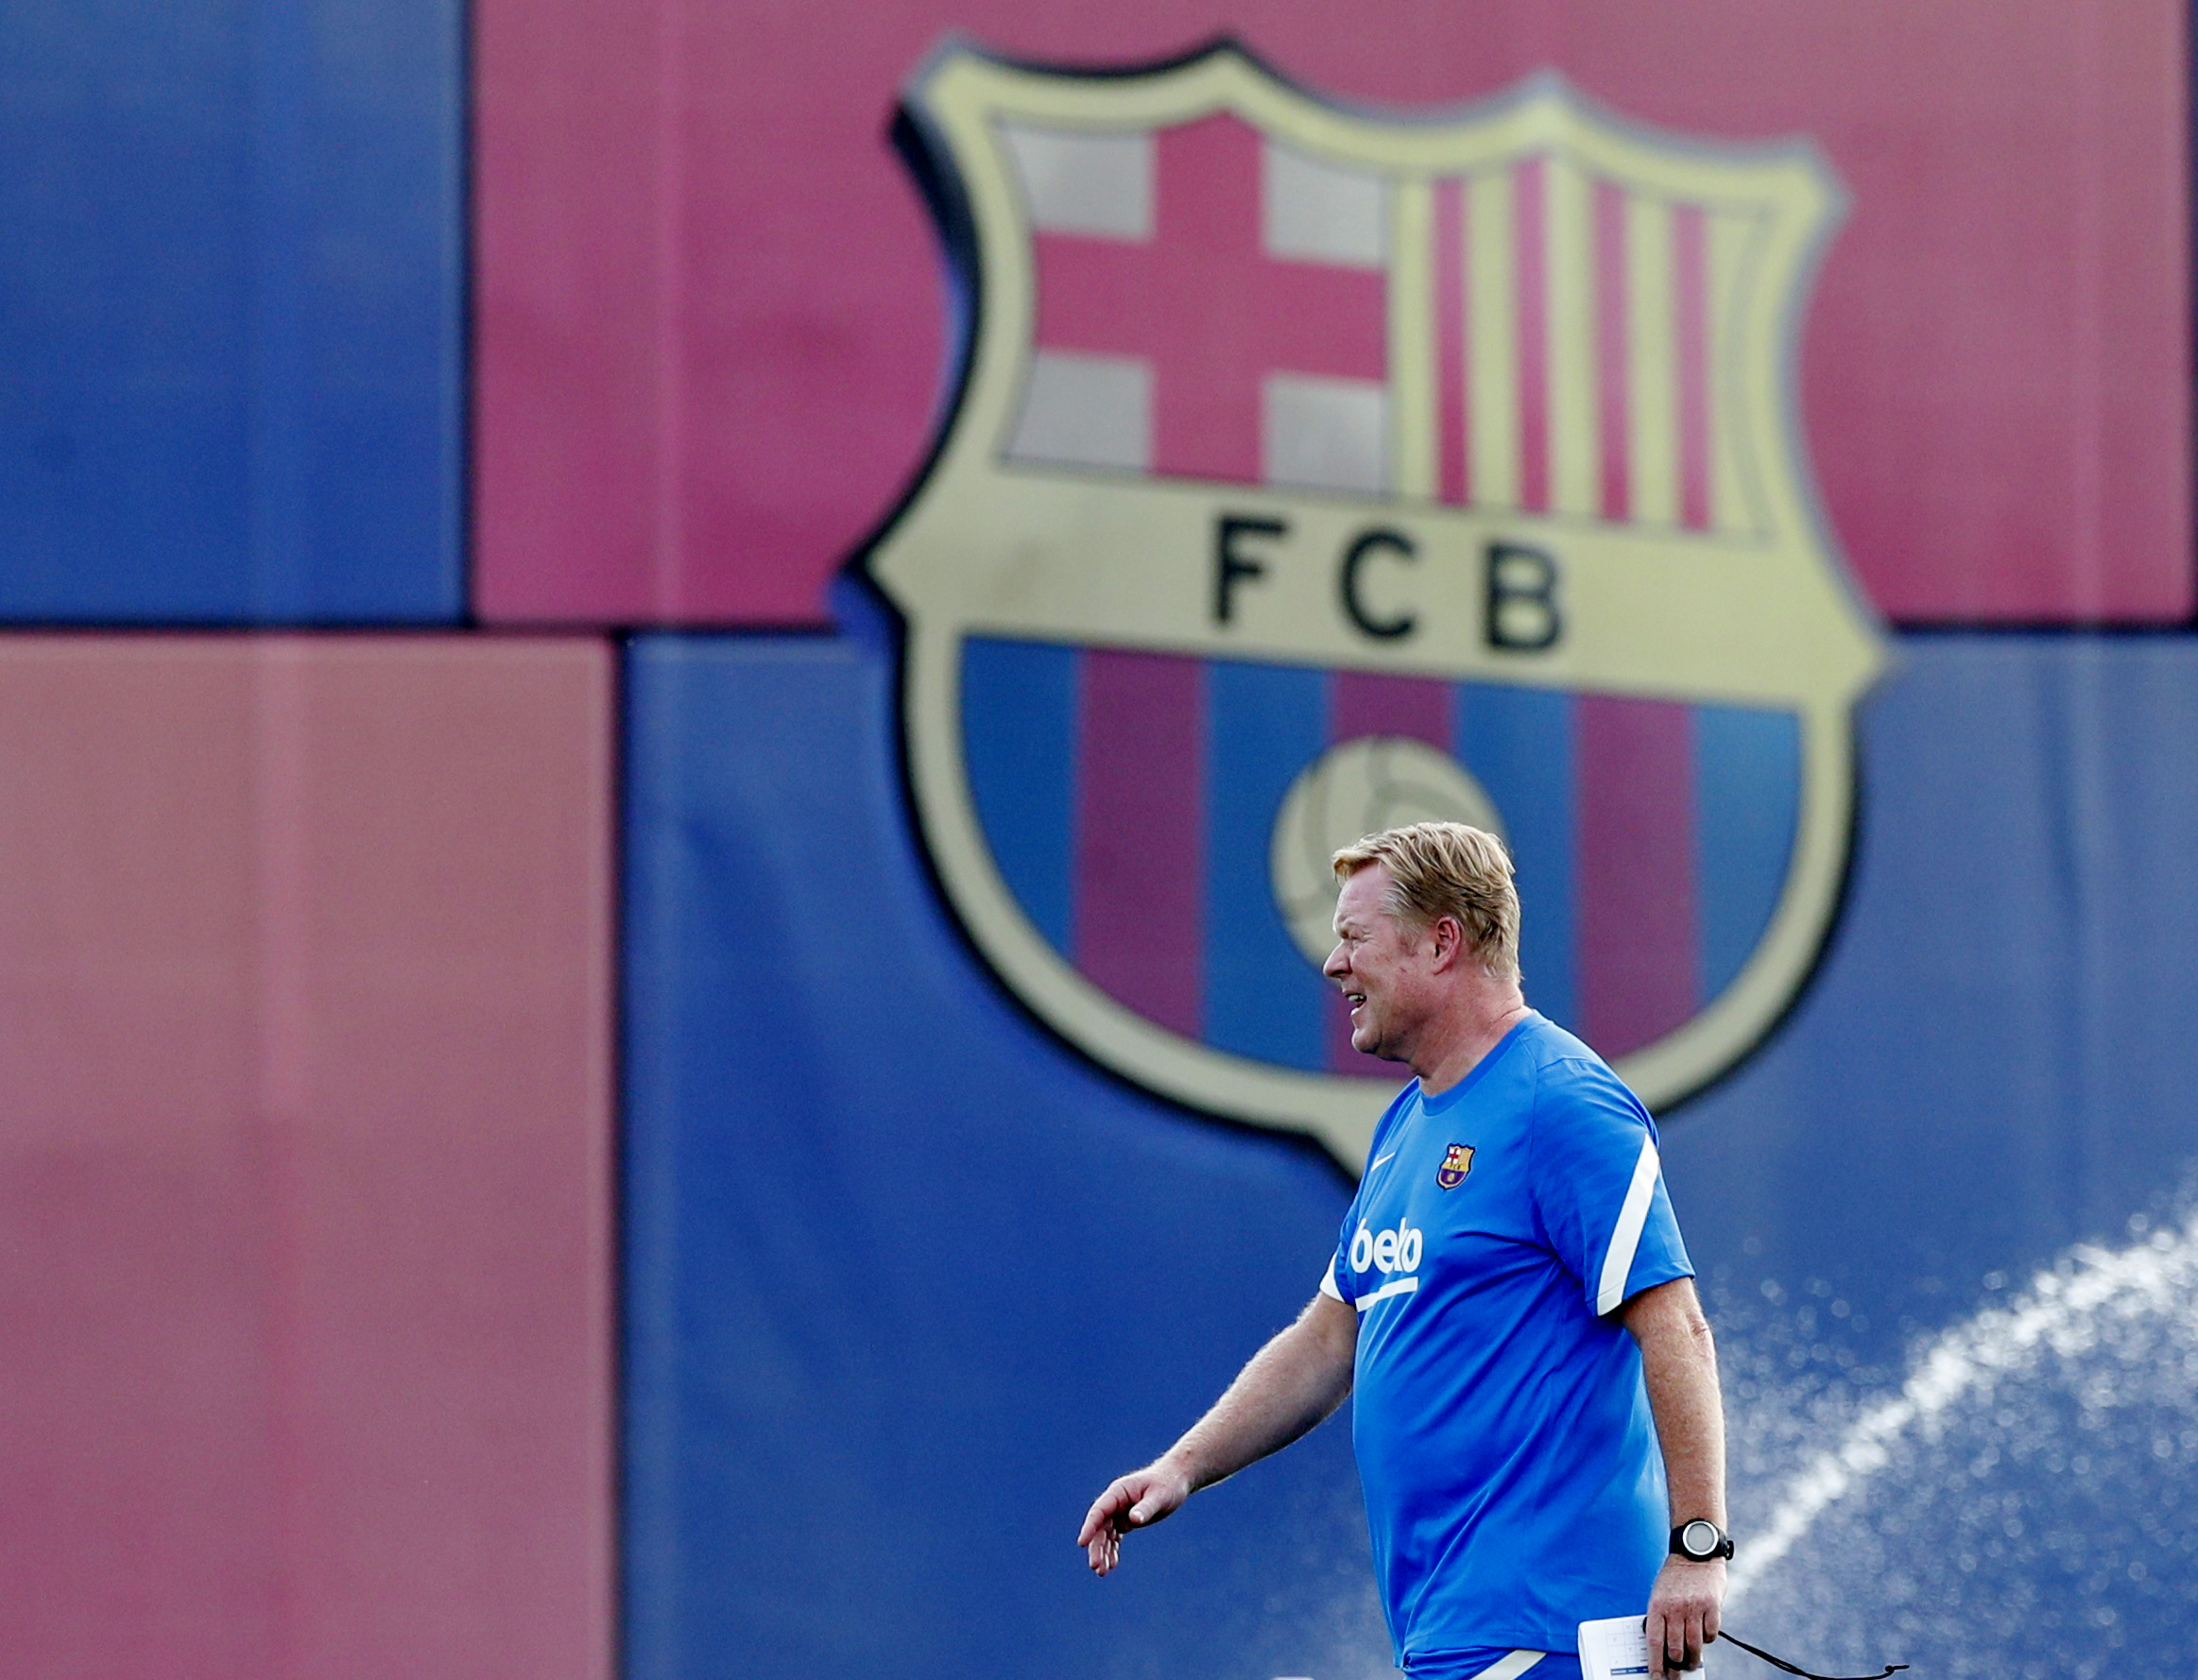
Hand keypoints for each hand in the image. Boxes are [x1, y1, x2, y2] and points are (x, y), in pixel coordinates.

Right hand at [1076, 1459, 1192, 1574]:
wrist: (1175, 1480)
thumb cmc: (1167, 1485)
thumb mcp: (1160, 1496)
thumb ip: (1146, 1508)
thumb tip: (1133, 1520)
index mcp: (1119, 1491)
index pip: (1099, 1511)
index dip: (1089, 1527)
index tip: (1081, 1543)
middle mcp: (1115, 1502)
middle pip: (1099, 1526)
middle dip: (1096, 1547)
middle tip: (1095, 1567)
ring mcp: (1119, 1511)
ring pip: (1105, 1534)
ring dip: (1102, 1552)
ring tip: (1102, 1572)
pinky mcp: (1126, 1520)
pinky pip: (1115, 1537)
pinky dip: (1112, 1550)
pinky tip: (1112, 1564)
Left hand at [1646, 1556, 1724, 1676]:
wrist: (1695, 1551)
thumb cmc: (1675, 1577)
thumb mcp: (1660, 1594)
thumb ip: (1661, 1618)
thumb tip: (1662, 1648)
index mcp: (1657, 1605)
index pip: (1655, 1641)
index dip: (1655, 1663)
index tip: (1656, 1677)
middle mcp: (1675, 1608)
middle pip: (1675, 1648)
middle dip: (1676, 1666)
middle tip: (1677, 1674)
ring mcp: (1694, 1607)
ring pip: (1694, 1645)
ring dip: (1693, 1658)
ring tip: (1691, 1662)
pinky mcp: (1712, 1606)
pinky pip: (1711, 1634)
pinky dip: (1708, 1640)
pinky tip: (1704, 1637)